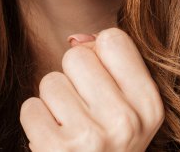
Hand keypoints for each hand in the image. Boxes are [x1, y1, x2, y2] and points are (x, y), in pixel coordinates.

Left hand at [20, 28, 164, 151]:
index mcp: (150, 106)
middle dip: (71, 80)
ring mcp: (92, 137)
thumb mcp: (125, 112)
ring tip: (68, 131)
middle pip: (76, 57)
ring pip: (50, 82)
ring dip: (52, 104)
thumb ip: (110, 69)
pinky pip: (30, 107)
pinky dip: (36, 124)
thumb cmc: (105, 148)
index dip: (98, 57)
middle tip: (82, 114)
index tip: (101, 85)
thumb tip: (77, 38)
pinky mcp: (57, 150)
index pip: (113, 39)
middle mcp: (127, 120)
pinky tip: (52, 143)